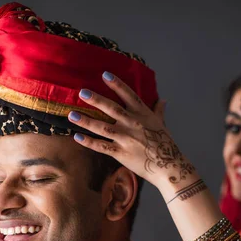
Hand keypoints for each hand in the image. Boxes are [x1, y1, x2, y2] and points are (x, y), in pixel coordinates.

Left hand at [68, 71, 198, 195]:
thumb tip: (163, 100)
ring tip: (71, 115)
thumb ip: (158, 111)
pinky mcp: (121, 153)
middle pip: (112, 109)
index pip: (129, 95)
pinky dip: (89, 142)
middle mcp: (133, 124)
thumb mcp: (162, 124)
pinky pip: (102, 146)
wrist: (168, 166)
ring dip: (86, 121)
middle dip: (96, 100)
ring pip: (103, 127)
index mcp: (142, 114)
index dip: (117, 84)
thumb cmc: (165, 144)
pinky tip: (77, 136)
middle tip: (82, 92)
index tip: (104, 75)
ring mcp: (126, 139)